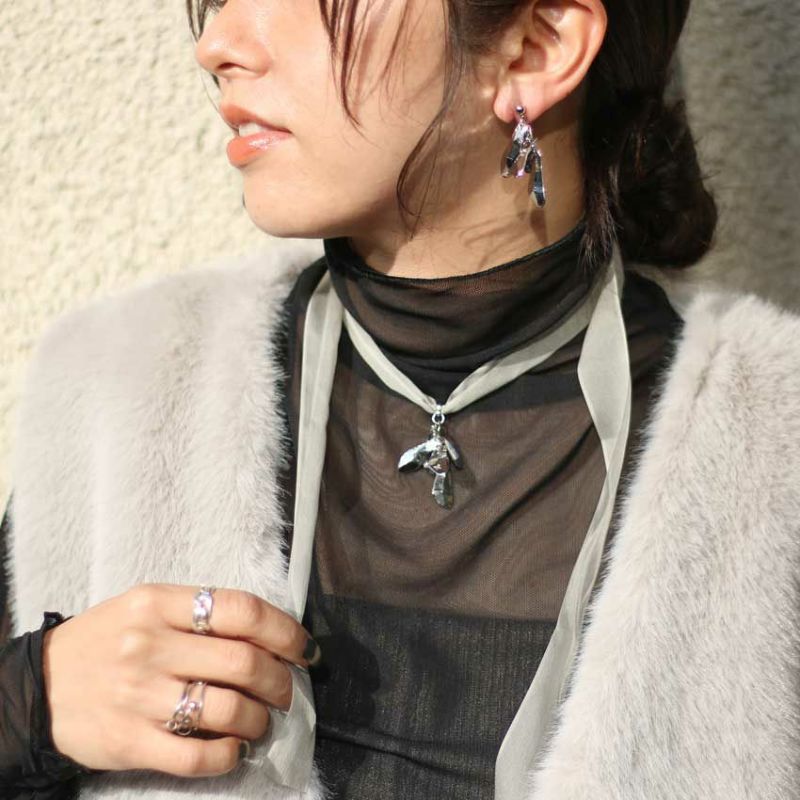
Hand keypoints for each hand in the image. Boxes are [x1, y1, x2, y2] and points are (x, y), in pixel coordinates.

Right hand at [41, 583, 320, 776]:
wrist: (39, 685)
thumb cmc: (107, 640)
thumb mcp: (147, 606)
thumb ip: (201, 614)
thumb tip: (268, 634)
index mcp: (158, 603)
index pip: (241, 610)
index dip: (284, 630)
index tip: (303, 648)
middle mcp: (150, 645)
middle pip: (243, 662)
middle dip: (280, 680)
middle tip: (284, 690)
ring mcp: (139, 695)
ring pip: (227, 710)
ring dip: (259, 720)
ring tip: (260, 721)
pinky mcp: (128, 741)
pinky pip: (196, 756)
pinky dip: (229, 756)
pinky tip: (235, 749)